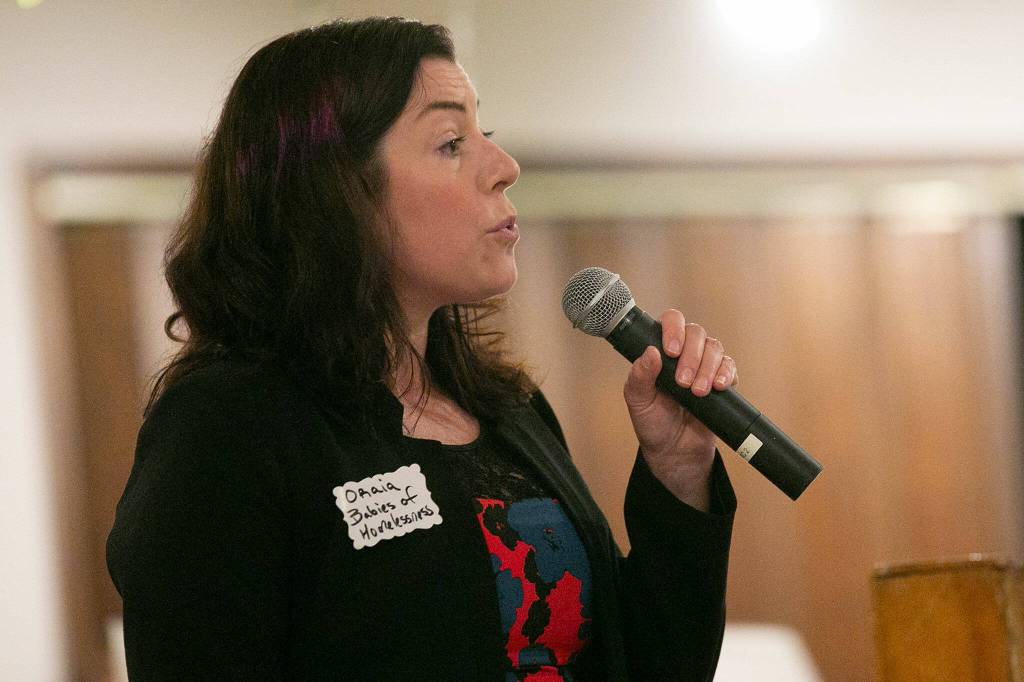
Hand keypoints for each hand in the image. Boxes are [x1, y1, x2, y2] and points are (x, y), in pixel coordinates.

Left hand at [622, 309, 737, 511]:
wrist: (675, 451)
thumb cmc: (653, 422)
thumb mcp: (638, 401)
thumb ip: (640, 376)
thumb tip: (650, 352)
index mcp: (661, 350)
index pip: (671, 322)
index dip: (673, 329)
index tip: (671, 350)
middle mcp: (684, 352)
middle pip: (696, 333)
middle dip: (691, 356)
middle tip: (683, 382)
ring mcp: (704, 365)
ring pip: (714, 348)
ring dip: (707, 367)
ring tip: (697, 391)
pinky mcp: (721, 380)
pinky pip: (729, 367)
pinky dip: (726, 374)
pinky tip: (718, 387)